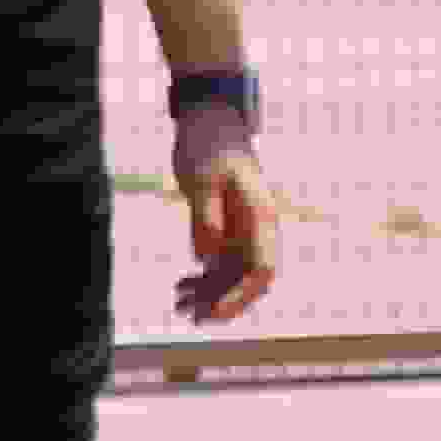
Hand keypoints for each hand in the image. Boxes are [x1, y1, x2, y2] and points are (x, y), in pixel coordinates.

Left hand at [169, 124, 278, 324]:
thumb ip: (205, 216)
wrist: (210, 122)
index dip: (242, 295)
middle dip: (224, 302)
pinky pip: (217, 264)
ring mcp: (241, 231)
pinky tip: (179, 287)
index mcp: (260, 218)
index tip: (216, 311)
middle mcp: (256, 230)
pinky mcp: (224, 228)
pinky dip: (201, 279)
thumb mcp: (201, 176)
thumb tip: (206, 258)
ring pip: (231, 276)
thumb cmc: (208, 144)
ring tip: (178, 305)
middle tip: (193, 317)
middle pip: (249, 280)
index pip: (262, 270)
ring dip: (209, 295)